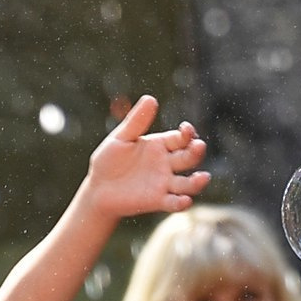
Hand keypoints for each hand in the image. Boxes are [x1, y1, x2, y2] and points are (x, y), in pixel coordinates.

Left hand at [79, 95, 209, 220]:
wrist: (97, 189)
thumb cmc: (108, 161)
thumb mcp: (120, 139)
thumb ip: (136, 122)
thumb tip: (151, 98)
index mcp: (160, 146)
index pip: (180, 138)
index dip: (187, 134)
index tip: (186, 130)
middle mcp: (167, 164)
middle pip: (189, 157)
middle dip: (196, 152)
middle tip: (198, 146)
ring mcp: (164, 183)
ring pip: (188, 183)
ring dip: (197, 181)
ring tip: (202, 177)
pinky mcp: (158, 201)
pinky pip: (174, 202)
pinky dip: (181, 202)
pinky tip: (184, 200)